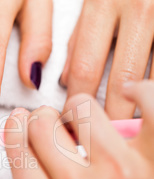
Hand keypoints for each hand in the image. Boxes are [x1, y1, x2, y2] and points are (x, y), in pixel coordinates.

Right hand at [5, 81, 153, 178]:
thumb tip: (27, 143)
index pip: (17, 151)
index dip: (16, 128)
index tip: (21, 120)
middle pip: (41, 125)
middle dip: (43, 119)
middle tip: (53, 122)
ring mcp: (120, 173)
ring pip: (80, 107)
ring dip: (79, 110)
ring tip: (88, 121)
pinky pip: (148, 102)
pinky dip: (138, 91)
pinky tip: (129, 95)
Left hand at [59, 0, 153, 118]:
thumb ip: (79, 38)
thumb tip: (64, 79)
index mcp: (102, 5)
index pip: (84, 67)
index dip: (77, 101)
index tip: (74, 119)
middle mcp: (136, 9)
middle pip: (120, 82)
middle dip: (111, 116)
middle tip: (103, 135)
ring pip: (149, 81)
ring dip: (137, 110)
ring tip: (128, 127)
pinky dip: (153, 92)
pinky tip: (147, 107)